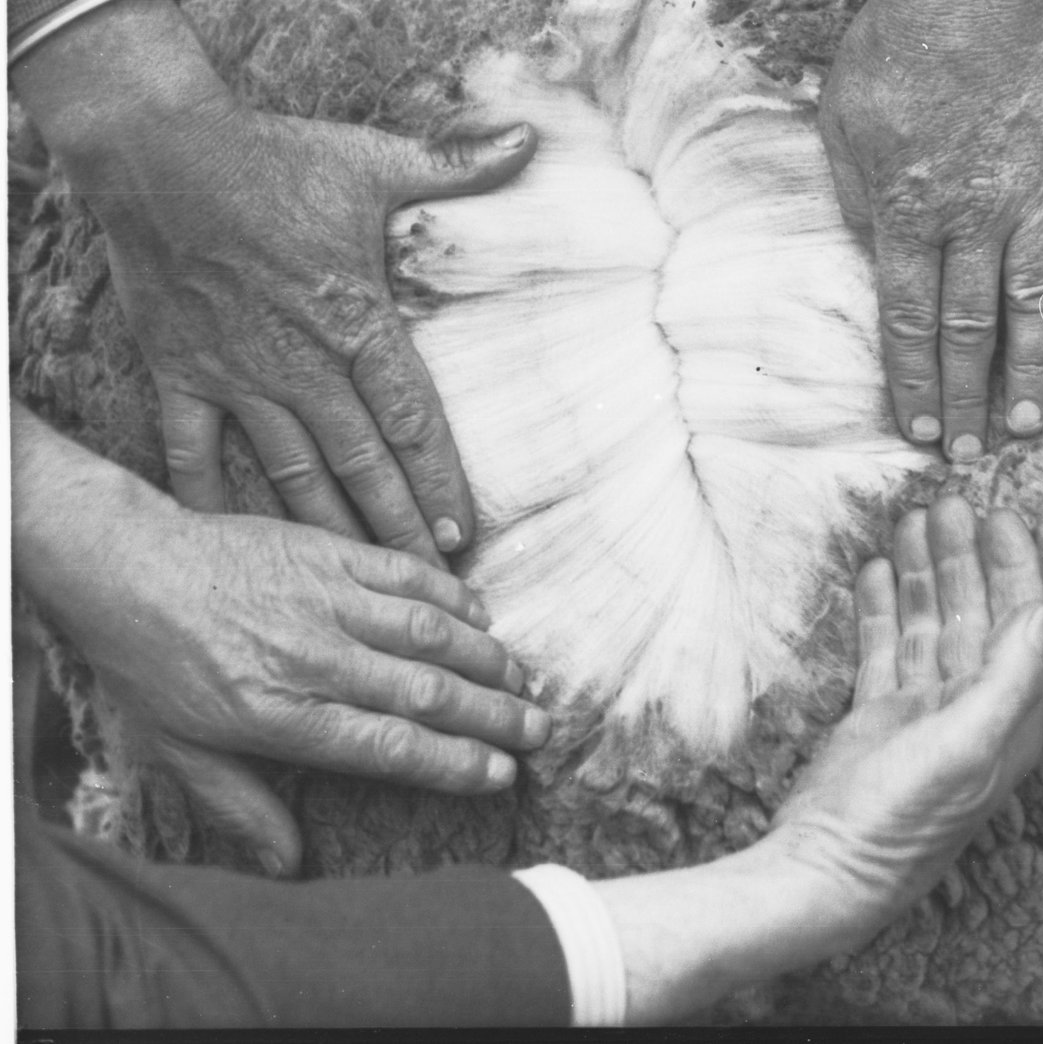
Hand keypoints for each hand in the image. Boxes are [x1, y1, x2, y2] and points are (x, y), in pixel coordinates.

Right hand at [12, 0, 535, 562]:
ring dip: (326, 530)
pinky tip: (238, 546)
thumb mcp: (374, 156)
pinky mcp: (179, 372)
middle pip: (360, 462)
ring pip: (288, 471)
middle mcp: (298, 359)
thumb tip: (528, 136)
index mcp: (353, 316)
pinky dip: (211, 499)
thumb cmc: (273, 155)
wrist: (155, 150)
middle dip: (398, 528)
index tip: (466, 534)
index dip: (438, 479)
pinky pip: (193, 451)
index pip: (409, 416)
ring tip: (358, 583)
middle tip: (431, 585)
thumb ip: (457, 162)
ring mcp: (234, 372)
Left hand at [13, 410, 548, 876]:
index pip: (389, 746)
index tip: (500, 775)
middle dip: (493, 716)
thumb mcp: (180, 753)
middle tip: (538, 731)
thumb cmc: (153, 666)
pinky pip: (407, 576)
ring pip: (430, 632)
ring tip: (522, 680)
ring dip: (487, 657)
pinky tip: (482, 616)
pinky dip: (453, 596)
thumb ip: (241, 807)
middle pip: (426, 692)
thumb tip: (287, 865)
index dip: (454, 763)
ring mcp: (326, 600)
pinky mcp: (330, 554)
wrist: (127, 567)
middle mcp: (314, 658)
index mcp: (282, 714)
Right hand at [769, 495, 1042, 950]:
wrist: (823, 870)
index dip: (1015, 566)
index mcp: (1008, 716)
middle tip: (948, 501)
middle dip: (965, 556)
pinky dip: (884, 607)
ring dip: (924, 572)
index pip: (1022, 623)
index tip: (1001, 514)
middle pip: (976, 614)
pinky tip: (877, 570)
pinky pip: (887, 647)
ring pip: (930, 624)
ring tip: (910, 518)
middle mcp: (972, 710)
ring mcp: (922, 712)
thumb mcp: (967, 745)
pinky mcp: (878, 717)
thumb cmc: (901, 818)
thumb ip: (1011, 677)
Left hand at [820, 0, 1042, 461]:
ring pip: (1041, 299)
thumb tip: (868, 252)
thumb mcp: (844, 120)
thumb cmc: (893, 38)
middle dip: (970, 398)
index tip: (921, 431)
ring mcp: (1038, 187)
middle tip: (976, 454)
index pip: (909, 318)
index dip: (915, 381)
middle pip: (972, 326)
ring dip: (1042, 370)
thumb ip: (858, 196)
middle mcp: (973, 213)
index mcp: (905, 208)